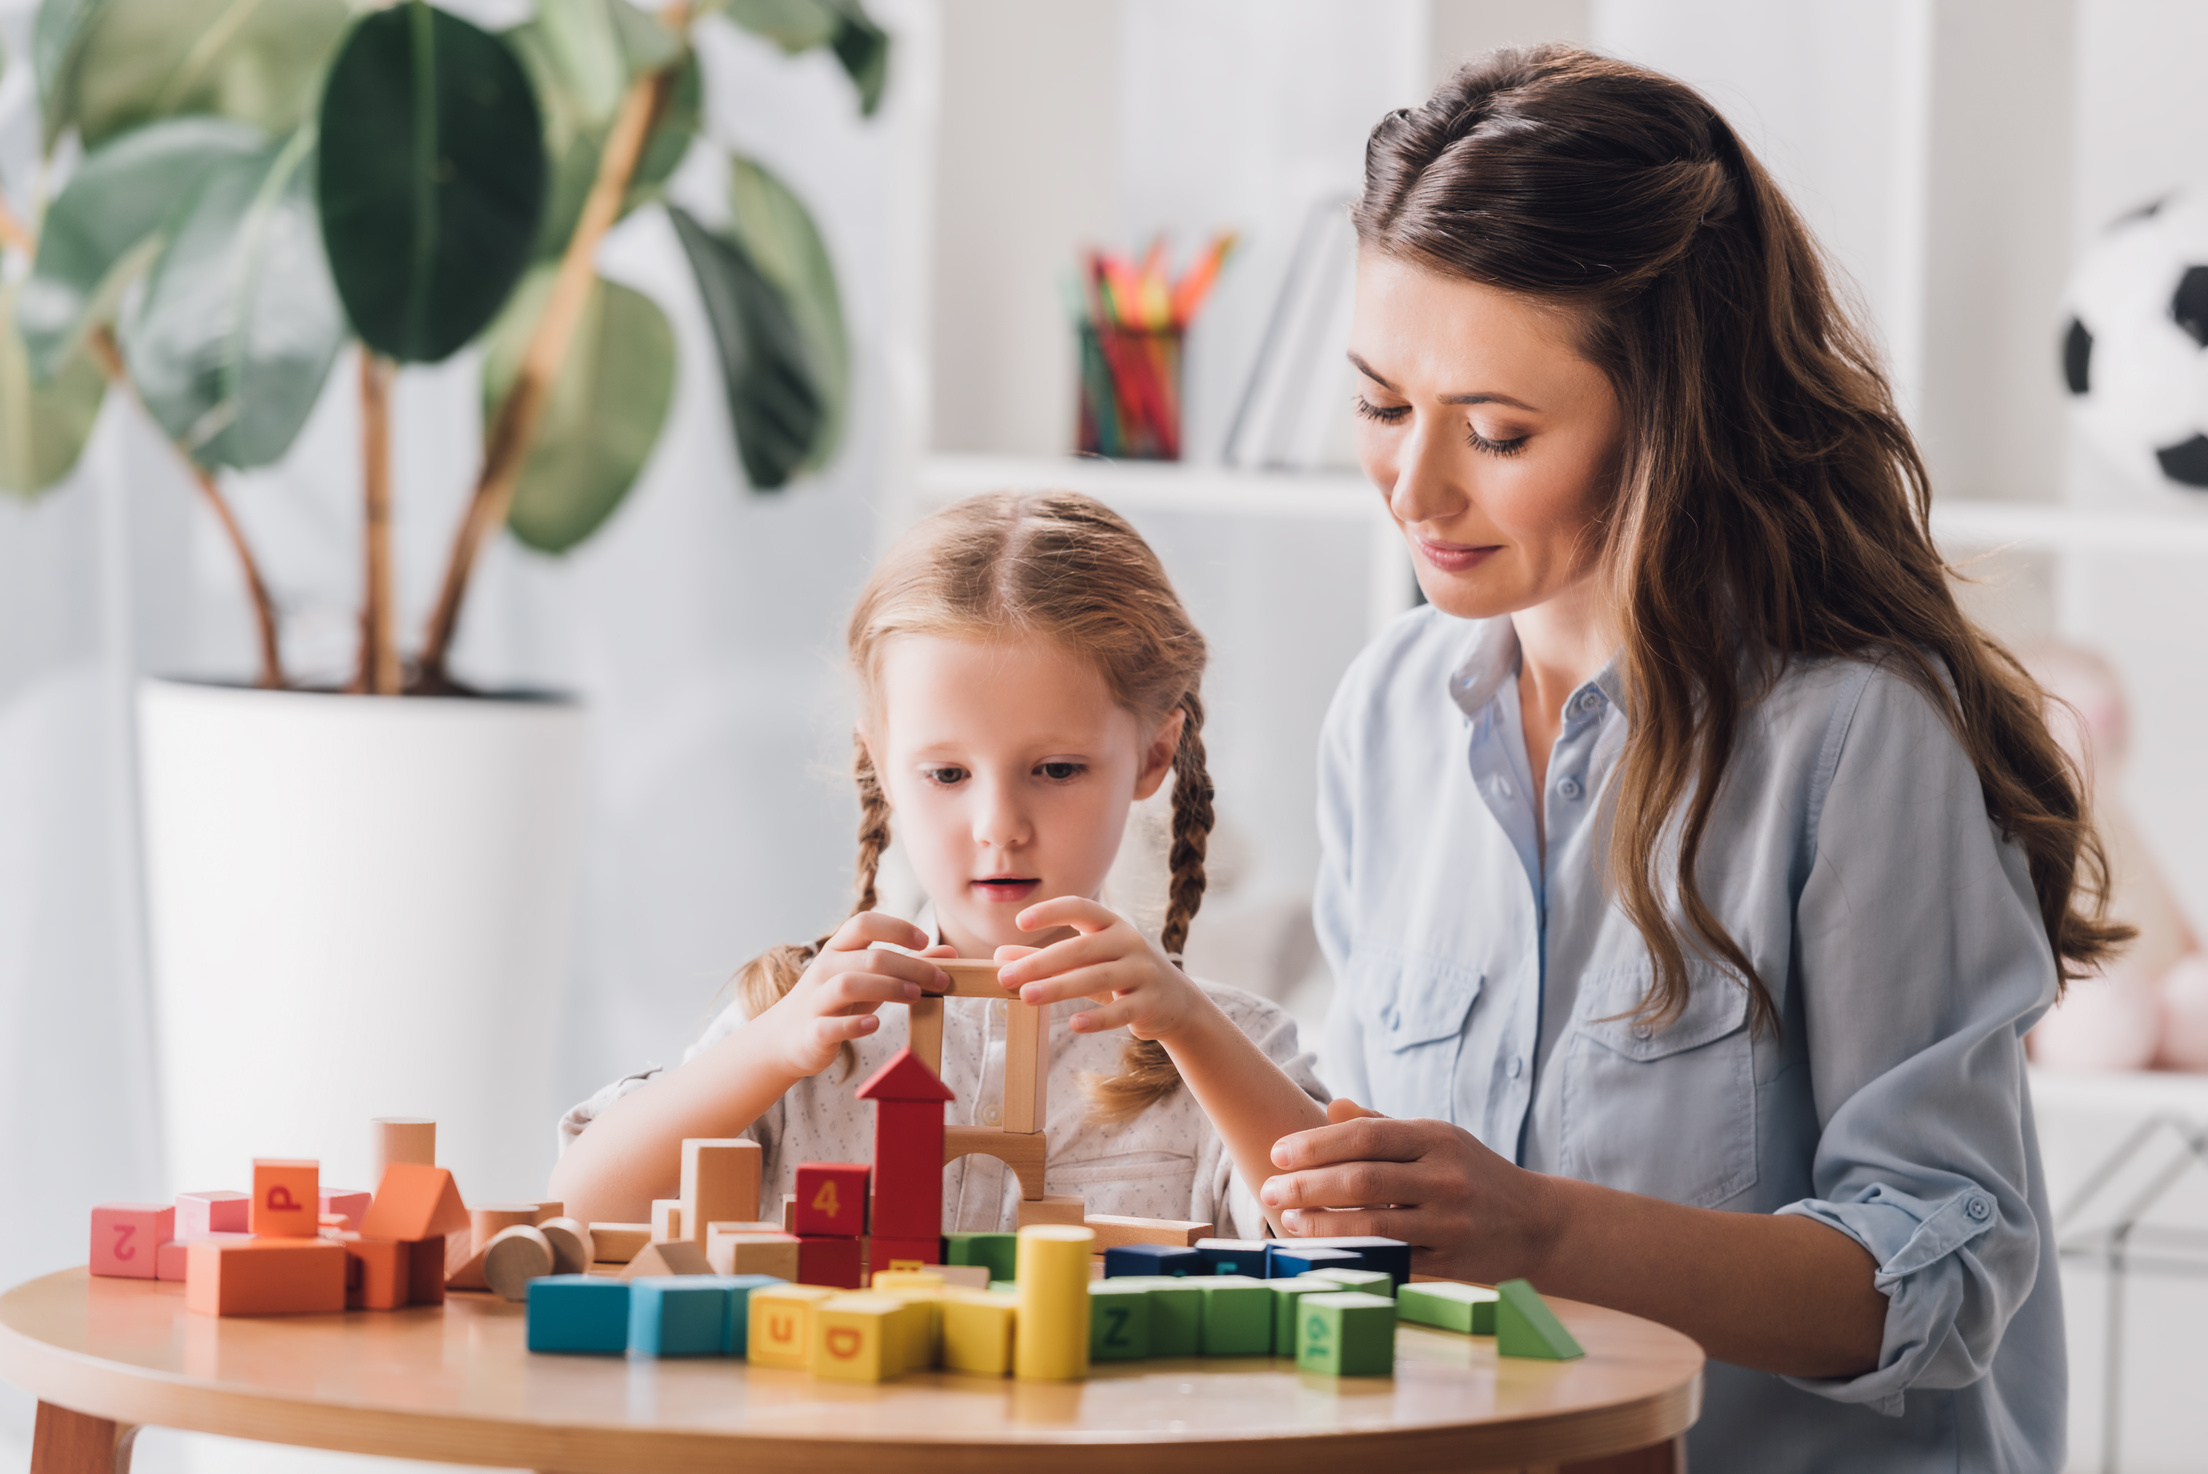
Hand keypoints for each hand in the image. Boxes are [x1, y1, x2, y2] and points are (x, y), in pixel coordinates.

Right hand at [760, 913, 948, 1077]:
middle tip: (940, 979)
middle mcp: (825, 969)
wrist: (788, 1036)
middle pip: (869, 957)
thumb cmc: (838, 1002)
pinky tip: (875, 1025)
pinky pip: (831, 1025)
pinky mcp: (813, 1031)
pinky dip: (855, 1025)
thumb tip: (950, 952)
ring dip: (887, 988)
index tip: (924, 940)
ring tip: (915, 996)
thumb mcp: (871, 978)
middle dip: (909, 966)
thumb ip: (909, 964)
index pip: (864, 923)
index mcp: (838, 949)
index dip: (896, 928)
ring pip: (848, 985)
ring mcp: (816, 1000)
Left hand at [994, 896, 1208, 1039]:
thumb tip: (1000, 957)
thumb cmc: (1120, 975)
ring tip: (1027, 997)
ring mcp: (1143, 972)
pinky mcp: (1150, 1002)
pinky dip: (1098, 1019)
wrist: (1176, 1002)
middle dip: (1041, 962)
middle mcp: (1129, 942)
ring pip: (1098, 977)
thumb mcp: (1086, 963)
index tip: (1020, 923)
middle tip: (1007, 977)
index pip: (1081, 907)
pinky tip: (1074, 1024)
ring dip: (1059, 987)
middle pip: (1081, 948)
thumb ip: (1046, 958)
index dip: (1052, 911)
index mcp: (1112, 925)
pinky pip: (1122, 1010)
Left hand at [1260, 1101, 1561, 1282]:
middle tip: (1268, 1189)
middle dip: (1308, 1185)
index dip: (1315, 1145)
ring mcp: (1449, 1222)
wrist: (1538, 1223)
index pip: (1364, 1137)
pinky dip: (1353, 1254)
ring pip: (1374, 1224)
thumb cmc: (1472, 1173)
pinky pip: (1392, 1259)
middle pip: (1363, 1179)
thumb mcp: (1436, 1139)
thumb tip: (1331, 1106)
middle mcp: (1445, 1177)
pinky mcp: (1450, 1261)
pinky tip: (1323, 1249)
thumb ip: (1382, 1125)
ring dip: (1323, 1223)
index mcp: (1436, 1138)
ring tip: (1287, 1220)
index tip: (1278, 1154)